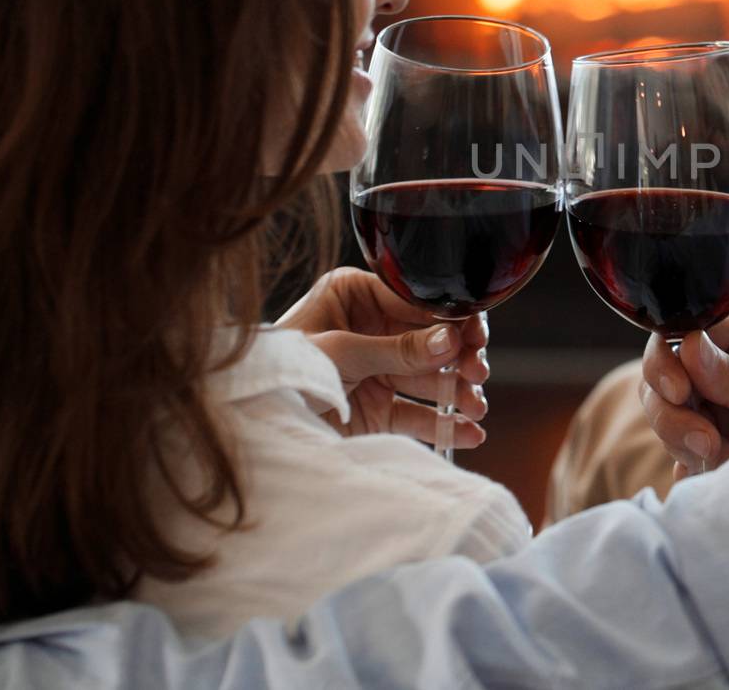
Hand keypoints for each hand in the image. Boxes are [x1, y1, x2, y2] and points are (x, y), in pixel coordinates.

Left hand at [278, 268, 489, 448]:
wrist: (250, 426)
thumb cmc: (280, 373)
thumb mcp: (339, 354)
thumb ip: (397, 348)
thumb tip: (452, 338)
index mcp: (352, 295)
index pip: (415, 300)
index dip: (449, 317)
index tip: (475, 335)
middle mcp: (368, 328)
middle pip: (431, 339)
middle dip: (459, 358)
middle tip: (477, 372)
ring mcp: (376, 370)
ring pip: (431, 377)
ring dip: (458, 392)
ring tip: (476, 408)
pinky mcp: (379, 409)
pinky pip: (419, 414)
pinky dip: (445, 424)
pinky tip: (469, 432)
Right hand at [641, 309, 728, 478]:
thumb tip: (689, 347)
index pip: (687, 330)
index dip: (670, 359)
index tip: (680, 393)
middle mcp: (725, 364)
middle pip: (663, 374)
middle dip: (673, 412)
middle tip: (705, 443)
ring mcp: (713, 404)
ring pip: (666, 414)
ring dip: (686, 442)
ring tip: (728, 458)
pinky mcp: (709, 440)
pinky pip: (680, 451)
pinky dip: (694, 465)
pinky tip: (726, 470)